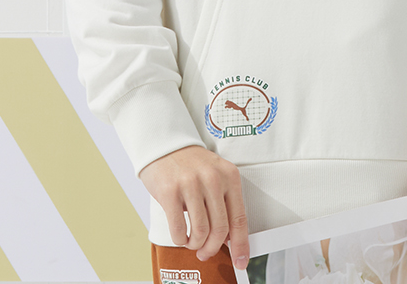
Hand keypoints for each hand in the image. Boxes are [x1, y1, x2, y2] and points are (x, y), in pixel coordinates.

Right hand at [138, 145, 248, 268]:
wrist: (165, 146)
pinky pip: (179, 230)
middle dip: (212, 248)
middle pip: (220, 230)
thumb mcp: (215, 176)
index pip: (239, 218)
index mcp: (229, 176)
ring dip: (195, 244)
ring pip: (200, 232)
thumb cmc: (191, 164)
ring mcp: (191, 185)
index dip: (241, 245)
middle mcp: (213, 179)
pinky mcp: (170, 192)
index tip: (241, 261)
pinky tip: (180, 234)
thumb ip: (224, 202)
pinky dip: (180, 239)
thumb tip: (230, 238)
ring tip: (191, 241)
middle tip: (205, 252)